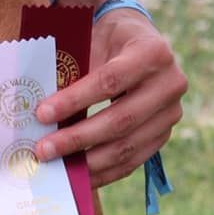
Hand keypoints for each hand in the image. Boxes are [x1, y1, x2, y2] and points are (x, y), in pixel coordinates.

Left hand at [33, 6, 185, 188]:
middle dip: (78, 138)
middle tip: (43, 150)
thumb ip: (73, 69)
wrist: (138, 40)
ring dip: (89, 161)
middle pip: (121, 120)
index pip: (110, 81)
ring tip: (56, 167)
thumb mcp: (92, 38)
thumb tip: (41, 112)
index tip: (42, 114)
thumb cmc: (107, 38)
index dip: (75, 100)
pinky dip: (105, 171)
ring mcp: (171, 112)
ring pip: (128, 145)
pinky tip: (79, 176)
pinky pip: (134, 159)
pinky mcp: (164, 134)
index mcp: (152, 51)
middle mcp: (171, 84)